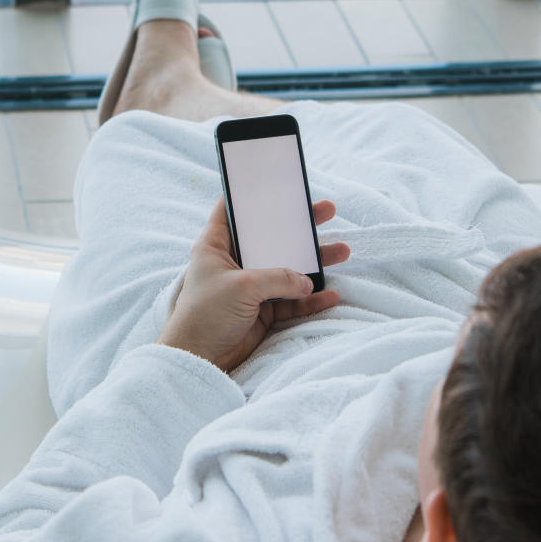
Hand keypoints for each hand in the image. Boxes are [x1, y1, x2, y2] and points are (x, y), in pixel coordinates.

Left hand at [157, 198, 350, 373]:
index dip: (250, 194)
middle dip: (299, 228)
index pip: (232, 210)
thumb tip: (305, 280)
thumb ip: (278, 277)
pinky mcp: (262, 312)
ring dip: (314, 263)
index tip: (275, 181)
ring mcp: (250, 288)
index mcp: (216, 246)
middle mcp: (234, 263)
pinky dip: (310, 299)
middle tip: (326, 211)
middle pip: (271, 238)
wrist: (198, 360)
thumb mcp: (243, 286)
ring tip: (342, 251)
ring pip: (288, 270)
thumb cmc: (207, 314)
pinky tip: (331, 295)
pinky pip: (292, 302)